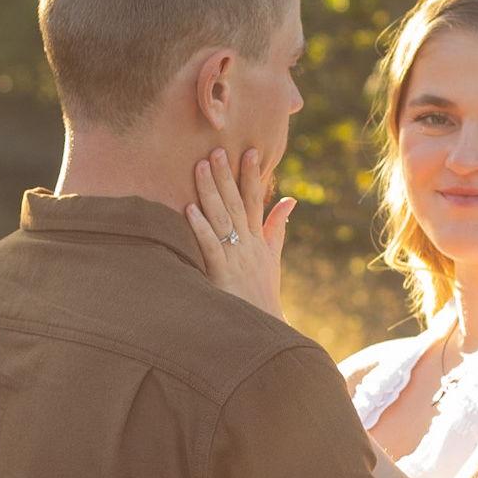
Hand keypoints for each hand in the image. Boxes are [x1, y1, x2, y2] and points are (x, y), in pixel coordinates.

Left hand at [185, 147, 294, 320]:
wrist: (262, 329)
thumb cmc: (262, 293)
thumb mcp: (273, 257)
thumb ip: (277, 227)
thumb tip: (288, 200)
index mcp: (258, 240)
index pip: (255, 201)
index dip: (252, 176)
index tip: (249, 150)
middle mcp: (248, 245)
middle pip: (236, 204)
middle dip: (227, 176)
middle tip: (216, 149)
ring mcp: (235, 259)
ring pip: (222, 219)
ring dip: (210, 192)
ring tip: (200, 167)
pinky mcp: (221, 274)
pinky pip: (211, 247)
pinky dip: (200, 228)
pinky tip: (189, 209)